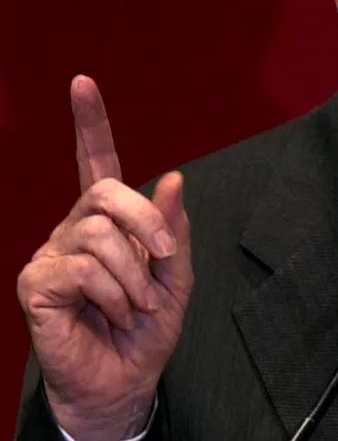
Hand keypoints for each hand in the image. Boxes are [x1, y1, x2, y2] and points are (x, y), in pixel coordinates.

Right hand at [17, 76, 193, 440]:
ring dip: (135, 275)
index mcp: (108, 222)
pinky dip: (114, 294)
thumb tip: (174, 177)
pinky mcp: (37, 282)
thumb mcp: (176, 276)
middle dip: (147, 222)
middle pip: (107, 191)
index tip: (83, 82)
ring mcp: (51, 253)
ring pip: (100, 233)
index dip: (90, 124)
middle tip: (163, 260)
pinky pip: (84, 268)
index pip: (96, 163)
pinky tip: (113, 314)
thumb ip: (174, 230)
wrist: (126, 379)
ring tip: (137, 305)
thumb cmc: (146, 329)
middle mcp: (74, 228)